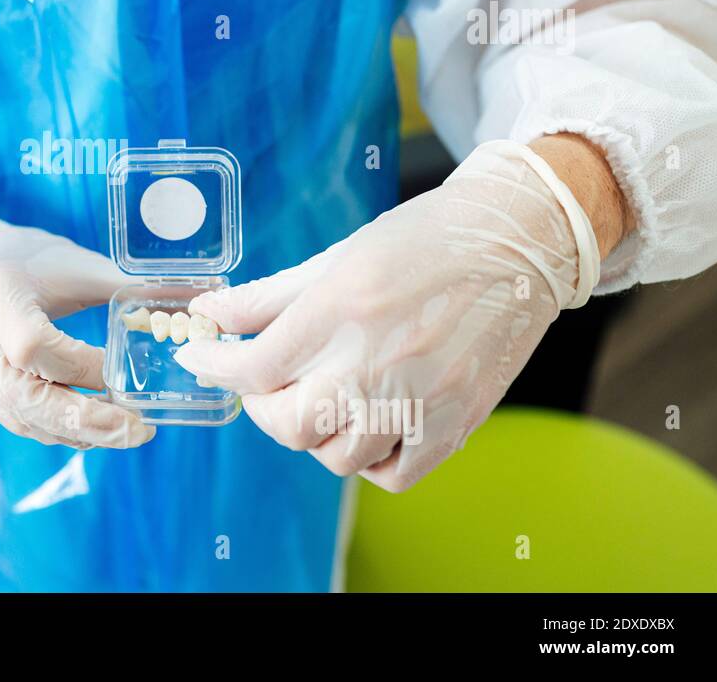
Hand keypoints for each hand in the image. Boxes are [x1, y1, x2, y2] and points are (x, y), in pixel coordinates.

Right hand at [0, 192, 154, 448]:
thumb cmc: (15, 259)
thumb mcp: (68, 261)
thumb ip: (124, 287)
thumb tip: (195, 300)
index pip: (37, 348)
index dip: (83, 365)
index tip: (125, 371)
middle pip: (30, 401)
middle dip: (90, 421)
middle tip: (141, 429)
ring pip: (29, 422)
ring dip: (82, 432)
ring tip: (130, 430)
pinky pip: (24, 423)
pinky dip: (63, 430)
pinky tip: (99, 426)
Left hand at [176, 139, 604, 490]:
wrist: (517, 243)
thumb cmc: (422, 241)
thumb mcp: (336, 256)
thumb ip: (267, 296)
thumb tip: (207, 314)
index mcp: (339, 311)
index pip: (253, 367)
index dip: (214, 367)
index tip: (200, 358)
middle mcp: (374, 362)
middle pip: (288, 424)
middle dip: (262, 407)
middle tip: (266, 385)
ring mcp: (419, 399)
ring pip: (336, 457)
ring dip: (314, 435)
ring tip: (321, 401)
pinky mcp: (456, 424)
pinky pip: (392, 474)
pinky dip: (368, 460)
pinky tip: (366, 425)